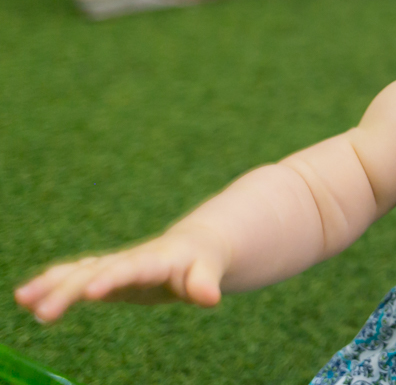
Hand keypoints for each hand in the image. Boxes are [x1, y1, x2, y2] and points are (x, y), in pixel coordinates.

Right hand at [13, 225, 230, 323]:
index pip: (132, 268)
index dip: (112, 278)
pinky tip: (27, 298)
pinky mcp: (105, 274)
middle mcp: (130, 259)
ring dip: (51, 284)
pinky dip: (52, 284)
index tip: (90, 292)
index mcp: (156, 259)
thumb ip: (204, 283)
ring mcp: (115, 266)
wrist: (195, 245)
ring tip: (23, 299)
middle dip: (69, 290)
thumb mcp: (208, 271)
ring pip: (79, 272)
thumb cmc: (202, 262)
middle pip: (96, 272)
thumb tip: (210, 298)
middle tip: (43, 312)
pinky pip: (75, 277)